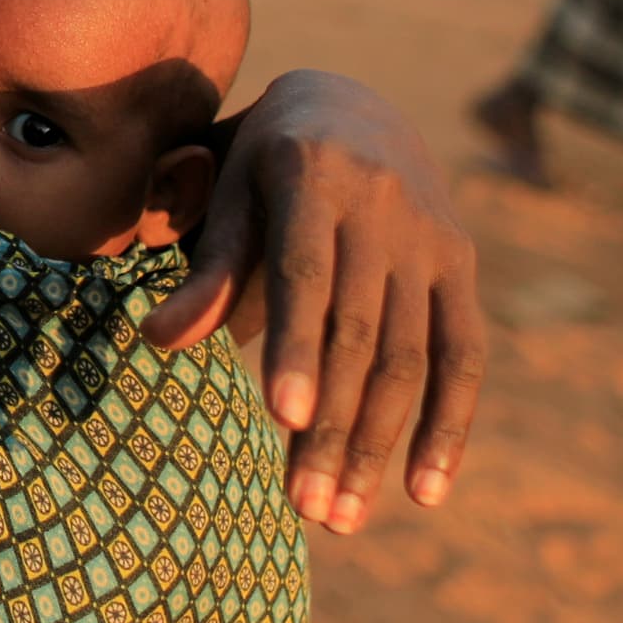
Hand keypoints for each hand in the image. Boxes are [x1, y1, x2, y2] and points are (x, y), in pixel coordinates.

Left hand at [145, 69, 486, 533]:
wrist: (348, 104)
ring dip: (378, 443)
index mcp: (311, 174)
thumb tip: (157, 340)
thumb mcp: (224, 193)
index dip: (297, 346)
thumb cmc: (257, 164)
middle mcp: (382, 204)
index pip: (305, 274)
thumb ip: (203, 267)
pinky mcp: (462, 266)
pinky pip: (465, 354)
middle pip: (359, 333)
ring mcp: (431, 237)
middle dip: (333, 425)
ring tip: (341, 518)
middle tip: (305, 510)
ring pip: (410, 356)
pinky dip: (449, 425)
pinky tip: (425, 493)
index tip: (281, 418)